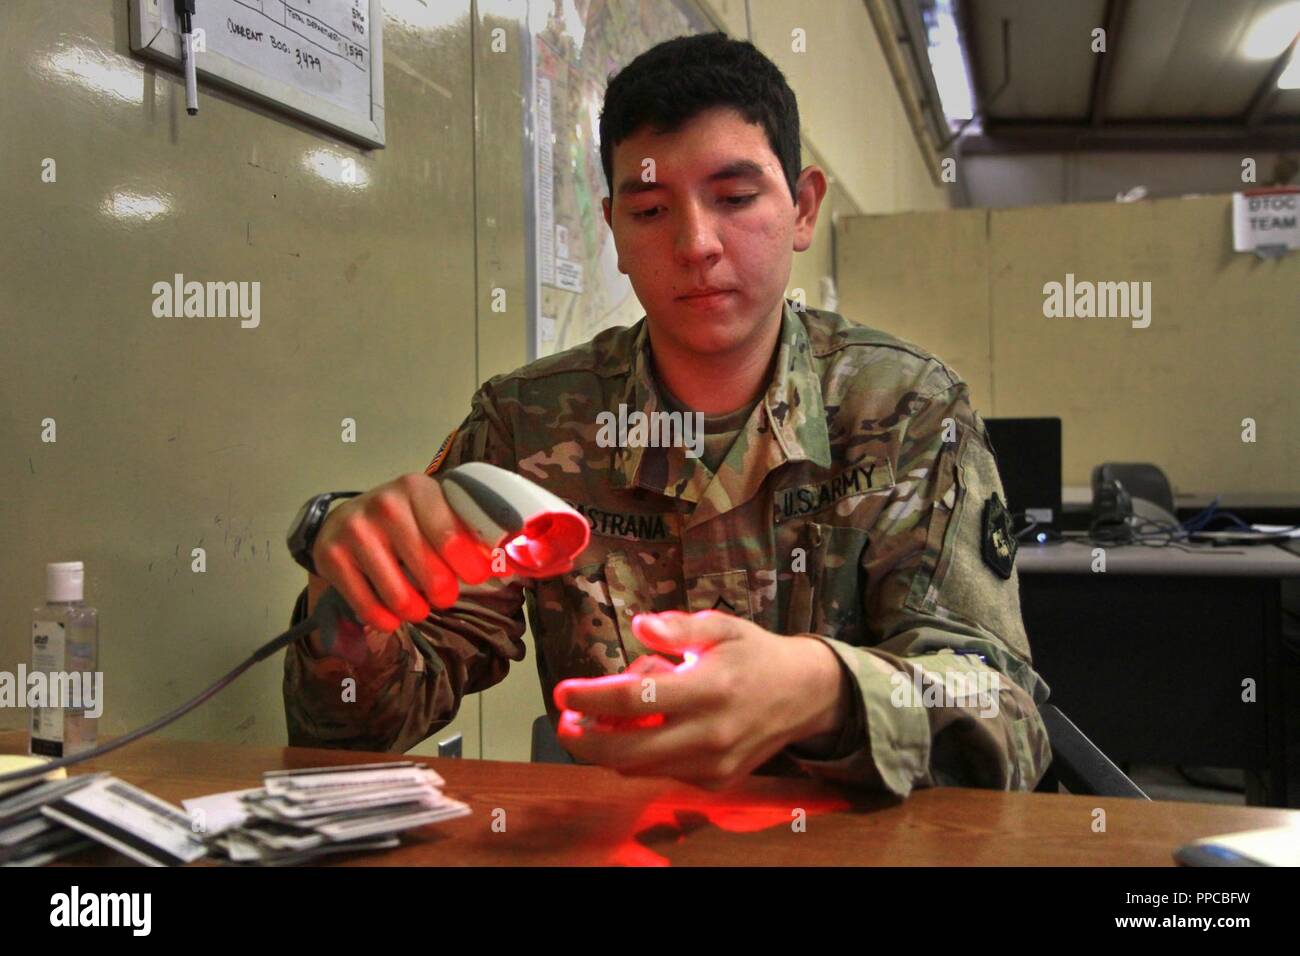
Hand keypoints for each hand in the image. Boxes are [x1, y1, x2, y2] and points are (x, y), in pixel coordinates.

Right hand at [311, 473, 495, 632]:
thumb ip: (470, 534)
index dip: (471, 567)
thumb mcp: (437, 512)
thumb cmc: (406, 520)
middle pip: (430, 572)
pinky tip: (392, 616)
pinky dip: (385, 620)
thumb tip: (508, 565)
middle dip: (445, 593)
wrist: (347, 518)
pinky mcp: (331, 557)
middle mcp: (385, 505)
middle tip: (445, 595)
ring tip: (419, 606)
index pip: (452, 538)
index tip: (477, 579)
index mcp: (418, 488)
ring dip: (416, 610)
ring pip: (399, 596)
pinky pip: (368, 606)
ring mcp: (355, 531)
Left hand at [553, 610, 850, 787]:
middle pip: (626, 751)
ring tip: (615, 716)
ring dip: (612, 746)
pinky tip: (653, 727)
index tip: (562, 692)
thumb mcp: (721, 627)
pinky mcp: (716, 781)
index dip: (590, 698)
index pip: (634, 699)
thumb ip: (678, 627)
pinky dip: (644, 755)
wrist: (804, 695)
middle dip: (584, 741)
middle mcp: (711, 734)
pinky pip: (662, 773)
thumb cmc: (754, 655)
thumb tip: (639, 626)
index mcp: (709, 688)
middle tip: (567, 722)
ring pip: (639, 768)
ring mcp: (714, 764)